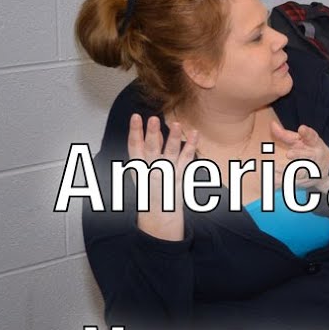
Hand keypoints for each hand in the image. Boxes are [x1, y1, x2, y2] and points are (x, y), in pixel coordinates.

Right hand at [127, 114, 198, 240]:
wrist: (159, 212)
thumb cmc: (150, 185)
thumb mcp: (143, 168)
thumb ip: (149, 149)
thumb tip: (153, 130)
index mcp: (138, 166)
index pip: (134, 146)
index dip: (134, 131)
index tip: (135, 116)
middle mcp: (151, 169)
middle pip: (151, 148)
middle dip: (151, 134)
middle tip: (153, 119)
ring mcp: (166, 173)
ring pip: (170, 153)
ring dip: (173, 138)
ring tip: (176, 124)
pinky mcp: (180, 176)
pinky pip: (187, 159)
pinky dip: (191, 146)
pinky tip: (195, 133)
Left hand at [270, 121, 328, 192]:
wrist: (326, 170)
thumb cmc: (309, 149)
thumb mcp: (300, 140)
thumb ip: (285, 134)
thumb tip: (271, 124)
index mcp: (313, 143)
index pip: (312, 137)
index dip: (307, 133)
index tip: (302, 129)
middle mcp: (314, 156)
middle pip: (307, 156)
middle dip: (299, 155)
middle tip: (288, 154)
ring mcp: (310, 170)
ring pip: (301, 172)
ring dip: (289, 171)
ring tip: (275, 168)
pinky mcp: (304, 181)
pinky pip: (293, 182)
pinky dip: (282, 182)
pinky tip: (272, 181)